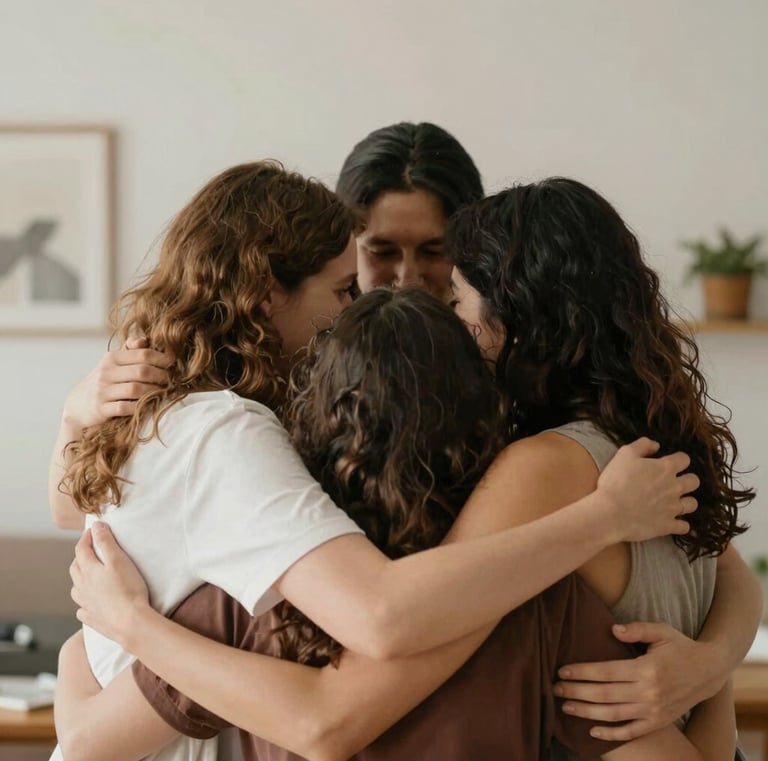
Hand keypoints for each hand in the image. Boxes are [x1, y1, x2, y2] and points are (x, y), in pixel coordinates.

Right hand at [62, 338, 172, 429]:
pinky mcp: (101, 409)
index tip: (173, 363)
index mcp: (111, 358)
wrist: (78, 404)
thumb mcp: (113, 362)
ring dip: (154, 392)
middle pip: (142, 371)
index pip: (142, 354)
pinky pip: (126, 408)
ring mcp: (103, 391)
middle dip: (161, 376)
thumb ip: (130, 350)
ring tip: (163, 392)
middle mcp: (106, 373)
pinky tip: (149, 406)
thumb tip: (145, 339)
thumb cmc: (105, 381)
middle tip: (170, 380)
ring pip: (136, 390)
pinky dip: (141, 407)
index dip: (162, 358)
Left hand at [70, 522, 150, 646]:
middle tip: (91, 549)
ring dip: (80, 578)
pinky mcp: (92, 618)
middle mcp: (82, 587)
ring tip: (89, 574)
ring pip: (76, 588)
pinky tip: (91, 602)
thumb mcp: (119, 560)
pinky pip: (82, 608)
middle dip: (81, 555)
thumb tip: (96, 526)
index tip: (93, 530)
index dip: (86, 537)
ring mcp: (85, 604)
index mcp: (88, 571)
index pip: (81, 549)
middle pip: (75, 567)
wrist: (131, 622)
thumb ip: (106, 542)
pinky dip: (84, 602)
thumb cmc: (128, 589)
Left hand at [553, 621, 723, 740]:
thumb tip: (612, 629)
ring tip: (566, 707)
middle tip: (555, 689)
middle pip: (604, 694)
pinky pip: (631, 732)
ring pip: (613, 715)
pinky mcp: (658, 722)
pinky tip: (592, 731)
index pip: (606, 672)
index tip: (562, 671)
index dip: (582, 672)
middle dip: (577, 692)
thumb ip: (636, 629)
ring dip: (587, 712)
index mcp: (646, 669)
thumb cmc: (680, 647)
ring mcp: (654, 711)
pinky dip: (611, 734)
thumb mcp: (661, 631)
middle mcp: (649, 693)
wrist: (709, 671)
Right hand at [597, 438, 698, 542]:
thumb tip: (656, 444)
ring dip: (685, 502)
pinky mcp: (668, 525)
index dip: (678, 459)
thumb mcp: (624, 454)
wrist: (610, 512)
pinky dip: (680, 524)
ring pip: (692, 504)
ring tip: (674, 502)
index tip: (669, 462)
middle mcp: (675, 487)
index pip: (684, 459)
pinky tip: (672, 521)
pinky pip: (684, 527)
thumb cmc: (616, 481)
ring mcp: (673, 508)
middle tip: (673, 482)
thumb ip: (642, 445)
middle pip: (694, 481)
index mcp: (666, 468)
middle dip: (687, 480)